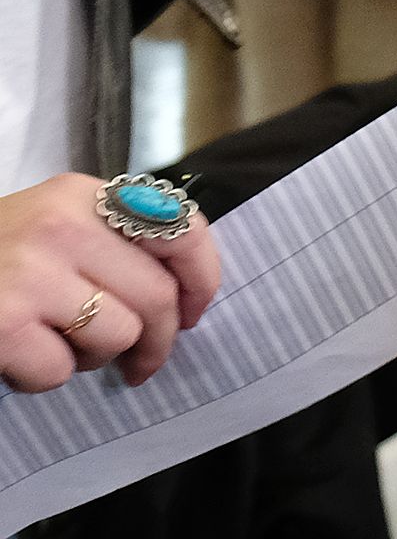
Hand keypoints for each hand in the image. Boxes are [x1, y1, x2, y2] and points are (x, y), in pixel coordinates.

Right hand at [0, 174, 222, 392]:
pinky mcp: (3, 322)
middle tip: (140, 364)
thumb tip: (183, 299)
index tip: (194, 313)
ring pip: (115, 336)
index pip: (180, 229)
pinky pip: (60, 370)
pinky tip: (19, 355)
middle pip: (155, 297)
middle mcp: (61, 225)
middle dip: (157, 342)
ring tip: (58, 343)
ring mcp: (30, 273)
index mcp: (82, 195)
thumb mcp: (54, 225)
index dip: (201, 280)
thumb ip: (114, 244)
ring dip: (93, 357)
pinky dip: (44, 376)